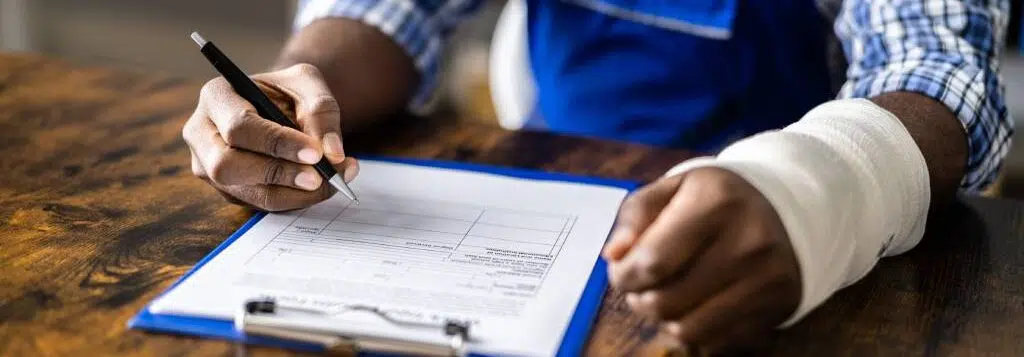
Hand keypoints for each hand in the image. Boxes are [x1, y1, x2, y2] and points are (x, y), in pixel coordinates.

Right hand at [183, 63, 358, 210]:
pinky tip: (320, 186)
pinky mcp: (228, 190)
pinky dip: (295, 198)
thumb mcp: (308, 86)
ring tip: (330, 180)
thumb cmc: (290, 92)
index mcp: (216, 96)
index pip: (239, 126)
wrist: (284, 108)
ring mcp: (209, 166)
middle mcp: (202, 134)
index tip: (315, 152)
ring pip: (246, 193)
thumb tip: (332, 153)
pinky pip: (261, 204)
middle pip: (226, 166)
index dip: (277, 143)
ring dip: (293, 193)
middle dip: (278, 173)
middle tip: (320, 176)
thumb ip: (322, 112)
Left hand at [603, 167, 800, 353]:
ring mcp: (766, 280)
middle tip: (641, 285)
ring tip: (663, 297)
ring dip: (663, 320)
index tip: (621, 270)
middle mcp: (748, 242)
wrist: (789, 208)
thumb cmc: (717, 198)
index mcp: (716, 202)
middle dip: (639, 299)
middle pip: (666, 301)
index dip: (623, 275)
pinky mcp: (776, 307)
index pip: (652, 262)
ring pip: (687, 329)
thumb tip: (613, 255)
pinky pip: (715, 341)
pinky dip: (692, 331)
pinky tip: (692, 307)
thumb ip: (636, 215)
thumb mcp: (675, 187)